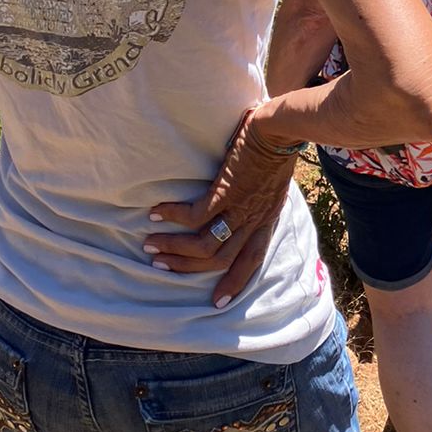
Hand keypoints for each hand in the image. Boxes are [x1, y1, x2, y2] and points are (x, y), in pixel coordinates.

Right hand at [143, 110, 300, 307]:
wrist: (280, 129)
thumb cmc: (278, 148)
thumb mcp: (274, 184)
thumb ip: (260, 199)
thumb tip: (245, 200)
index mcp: (267, 221)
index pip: (252, 261)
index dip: (234, 283)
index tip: (218, 302)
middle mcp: (254, 221)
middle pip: (219, 260)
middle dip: (187, 268)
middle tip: (162, 265)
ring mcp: (239, 208)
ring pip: (203, 245)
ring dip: (174, 247)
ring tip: (151, 243)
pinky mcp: (225, 191)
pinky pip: (194, 215)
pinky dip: (173, 216)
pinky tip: (156, 212)